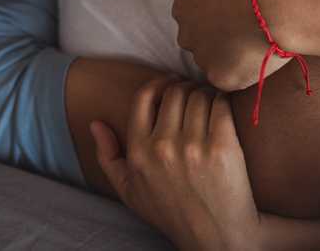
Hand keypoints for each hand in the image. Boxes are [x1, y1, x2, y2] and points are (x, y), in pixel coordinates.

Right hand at [92, 81, 262, 250]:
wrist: (216, 236)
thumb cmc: (171, 212)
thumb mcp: (129, 190)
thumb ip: (107, 156)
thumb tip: (95, 124)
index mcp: (139, 152)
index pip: (145, 97)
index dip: (159, 83)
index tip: (170, 84)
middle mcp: (163, 146)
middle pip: (175, 92)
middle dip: (184, 88)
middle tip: (193, 94)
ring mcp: (194, 146)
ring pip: (198, 96)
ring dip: (204, 93)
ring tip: (208, 102)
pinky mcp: (223, 147)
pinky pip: (220, 105)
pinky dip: (222, 101)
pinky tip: (222, 109)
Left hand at [172, 0, 290, 91]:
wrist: (277, 3)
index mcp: (182, 6)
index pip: (192, 17)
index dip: (214, 17)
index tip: (234, 16)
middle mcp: (185, 35)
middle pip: (199, 41)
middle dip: (217, 38)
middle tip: (246, 32)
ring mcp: (202, 59)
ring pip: (214, 62)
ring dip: (230, 57)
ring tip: (257, 45)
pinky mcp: (222, 78)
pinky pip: (231, 79)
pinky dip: (244, 72)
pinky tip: (260, 58)